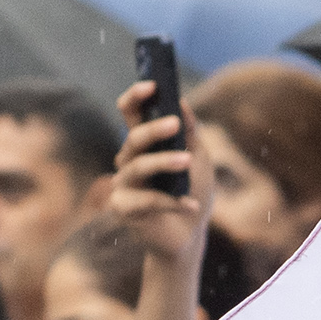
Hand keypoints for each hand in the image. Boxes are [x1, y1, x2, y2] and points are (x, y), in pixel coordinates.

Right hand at [108, 78, 209, 267]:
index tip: (152, 85)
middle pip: (134, 139)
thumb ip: (191, 133)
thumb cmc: (192, 190)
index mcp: (143, 143)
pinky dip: (172, 202)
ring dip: (164, 163)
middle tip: (175, 124)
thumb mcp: (198, 158)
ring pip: (138, 167)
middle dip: (154, 130)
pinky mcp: (124, 210)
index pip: (130, 113)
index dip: (136, 96)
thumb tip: (182, 103)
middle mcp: (127, 161)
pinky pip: (147, 201)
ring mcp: (123, 186)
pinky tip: (191, 205)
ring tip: (187, 162)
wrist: (190, 234)